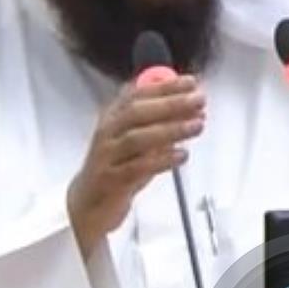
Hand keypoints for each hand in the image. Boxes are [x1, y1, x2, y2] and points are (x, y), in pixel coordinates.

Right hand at [67, 74, 205, 257]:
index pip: (137, 94)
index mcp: (112, 118)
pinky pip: (137, 168)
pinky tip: (182, 155)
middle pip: (137, 112)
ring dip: (170, 129)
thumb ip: (158, 123)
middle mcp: (107, 133)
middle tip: (199, 100)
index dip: (165, 86)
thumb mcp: (136, 142)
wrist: (89, 205)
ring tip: (198, 125)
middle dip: (171, 103)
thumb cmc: (118, 168)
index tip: (191, 82)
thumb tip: (192, 107)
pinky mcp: (111, 181)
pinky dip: (162, 159)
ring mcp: (106, 157)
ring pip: (137, 138)